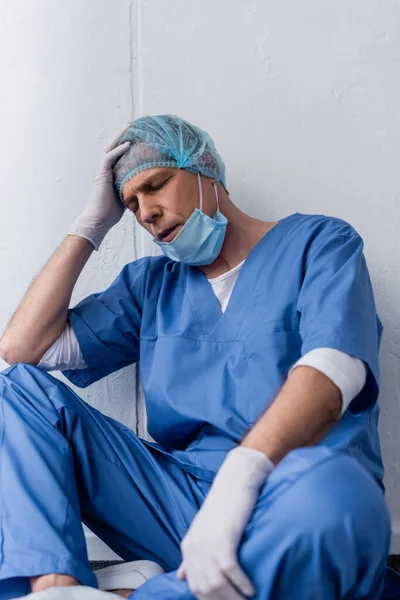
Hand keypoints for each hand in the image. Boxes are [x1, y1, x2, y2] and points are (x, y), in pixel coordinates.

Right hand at [68, 124, 131, 249]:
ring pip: (111, 148)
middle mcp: (106, 169)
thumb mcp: (127, 196)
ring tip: (129, 126)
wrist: (99, 219)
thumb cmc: (112, 212)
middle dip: (123, 135)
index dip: (127, 144)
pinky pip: (109, 158)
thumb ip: (134, 187)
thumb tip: (149, 185)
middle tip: (133, 124)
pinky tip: (127, 144)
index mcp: (112, 173)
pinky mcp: (102, 174)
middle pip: (114, 147)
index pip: (120, 154)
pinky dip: (118, 150)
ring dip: (120, 136)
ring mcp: (103, 171)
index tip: (137, 135)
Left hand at [177, 446, 273, 599]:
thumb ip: (193, 554)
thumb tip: (181, 577)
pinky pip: (230, 572)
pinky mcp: (222, 538)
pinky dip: (242, 585)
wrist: (236, 479)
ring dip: (234, 598)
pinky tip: (251, 589)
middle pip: (205, 590)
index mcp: (188, 547)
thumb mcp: (204, 530)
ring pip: (217, 585)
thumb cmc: (226, 504)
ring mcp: (206, 544)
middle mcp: (193, 548)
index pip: (195, 587)